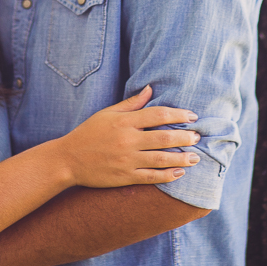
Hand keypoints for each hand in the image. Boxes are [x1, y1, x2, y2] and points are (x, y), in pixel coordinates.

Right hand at [59, 85, 200, 187]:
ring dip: (182, 158)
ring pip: (161, 159)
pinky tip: (179, 173)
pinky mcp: (125, 176)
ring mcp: (127, 160)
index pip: (158, 114)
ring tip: (195, 157)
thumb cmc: (89, 133)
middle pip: (164, 137)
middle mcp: (127, 140)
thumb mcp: (107, 114)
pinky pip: (151, 177)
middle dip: (185, 137)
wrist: (68, 160)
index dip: (178, 115)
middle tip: (197, 137)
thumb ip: (131, 103)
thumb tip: (150, 88)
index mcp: (124, 122)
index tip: (192, 117)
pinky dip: (168, 175)